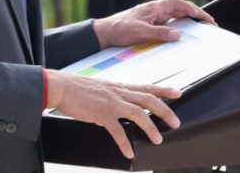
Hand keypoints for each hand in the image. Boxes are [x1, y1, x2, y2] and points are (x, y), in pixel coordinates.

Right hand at [45, 71, 180, 158]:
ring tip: (158, 139)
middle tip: (176, 122)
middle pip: (148, 100)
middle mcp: (119, 92)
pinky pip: (117, 130)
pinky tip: (129, 152)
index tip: (178, 92)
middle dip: (165, 111)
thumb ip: (115, 94)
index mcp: (120, 86)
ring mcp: (111, 103)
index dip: (163, 90)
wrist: (62, 87)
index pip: (146, 87)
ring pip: (138, 113)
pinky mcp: (101, 114)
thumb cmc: (79, 88)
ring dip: (150, 127)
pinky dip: (124, 143)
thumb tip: (125, 102)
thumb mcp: (102, 88)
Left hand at [93, 0, 214, 49]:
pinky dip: (178, 26)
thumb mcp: (140, 32)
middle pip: (179, 8)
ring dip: (188, 19)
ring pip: (175, 15)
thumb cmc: (119, 29)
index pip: (178, 4)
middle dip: (195, 14)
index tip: (205, 18)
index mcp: (154, 7)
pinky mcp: (150, 24)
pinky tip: (184, 34)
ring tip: (201, 28)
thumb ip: (159, 33)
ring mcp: (153, 17)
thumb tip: (178, 34)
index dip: (193, 9)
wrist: (104, 33)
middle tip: (209, 23)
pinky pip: (168, 23)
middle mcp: (155, 10)